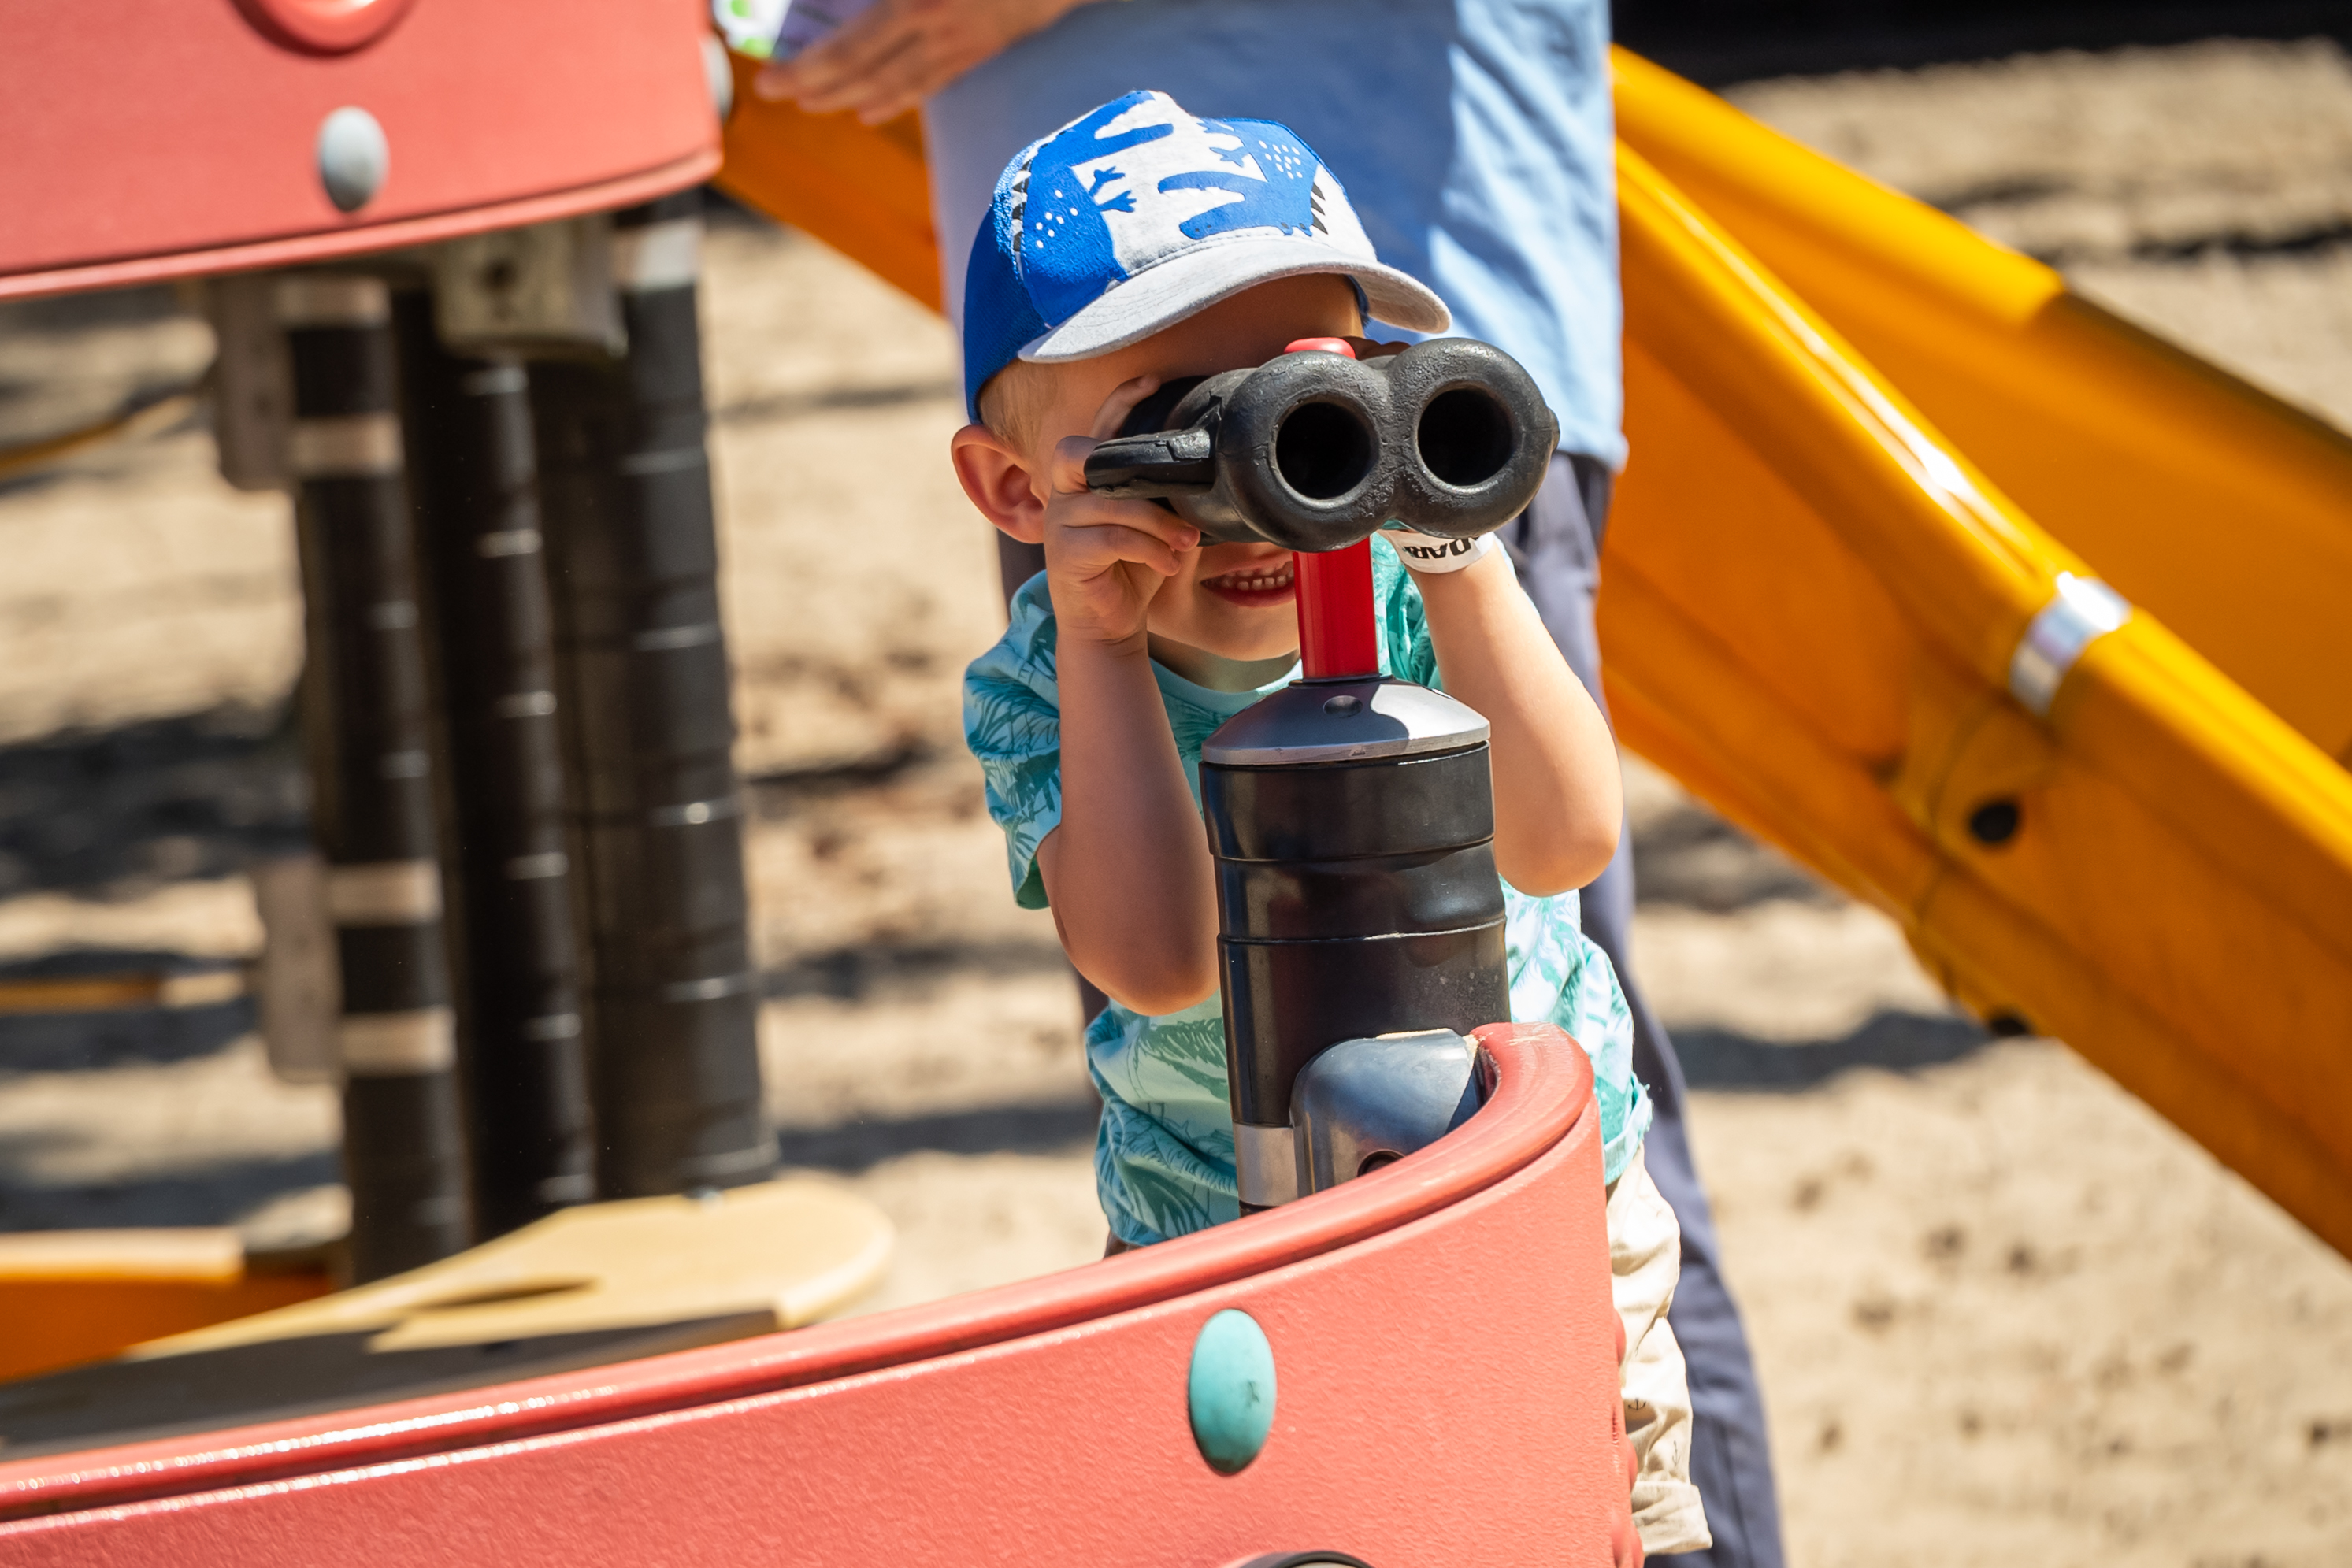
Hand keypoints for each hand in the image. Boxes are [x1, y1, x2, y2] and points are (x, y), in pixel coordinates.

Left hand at [753, 0, 1085, 122]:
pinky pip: (931, 82)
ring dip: (850, 98)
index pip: (848, 50)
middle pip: (865, 73)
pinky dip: (896, 99)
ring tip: (815, 105)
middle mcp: (934, 30)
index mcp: (914, 2)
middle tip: (777, 95)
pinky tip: (871, 109)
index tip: (769, 82)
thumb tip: (849, 5)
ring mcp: (960, 43)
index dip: (805, 70)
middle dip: (817, 88)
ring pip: (896, 84)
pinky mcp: (980, 47)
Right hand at [1041, 376, 1199, 648]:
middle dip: (1126, 464)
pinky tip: (1167, 564)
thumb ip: (1162, 495)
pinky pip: (1112, 538)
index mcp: (1085, 480)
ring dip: (1158, 523)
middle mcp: (1063, 494)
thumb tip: (1210, 470)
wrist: (1109, 625)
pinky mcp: (1064, 554)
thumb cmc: (1132, 570)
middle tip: (1169, 492)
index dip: (1121, 402)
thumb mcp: (1152, 525)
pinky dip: (1148, 549)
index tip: (1154, 381)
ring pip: (1113, 503)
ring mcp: (1059, 523)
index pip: (1097, 429)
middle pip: (1080, 454)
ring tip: (1185, 542)